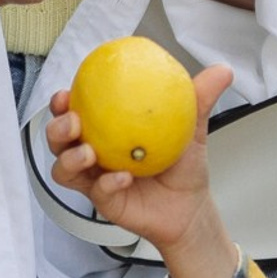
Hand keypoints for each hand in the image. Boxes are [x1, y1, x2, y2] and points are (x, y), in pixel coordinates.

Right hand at [47, 63, 241, 277]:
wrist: (191, 207)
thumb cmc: (183, 166)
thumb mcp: (191, 128)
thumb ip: (198, 99)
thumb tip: (221, 70)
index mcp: (105, 129)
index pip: (73, 110)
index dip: (61, 102)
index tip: (67, 92)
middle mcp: (92, 152)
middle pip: (57, 139)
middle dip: (56, 127)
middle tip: (73, 120)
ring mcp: (94, 179)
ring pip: (62, 169)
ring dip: (70, 158)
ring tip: (89, 152)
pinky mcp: (103, 202)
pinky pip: (96, 192)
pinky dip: (106, 183)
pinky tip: (122, 177)